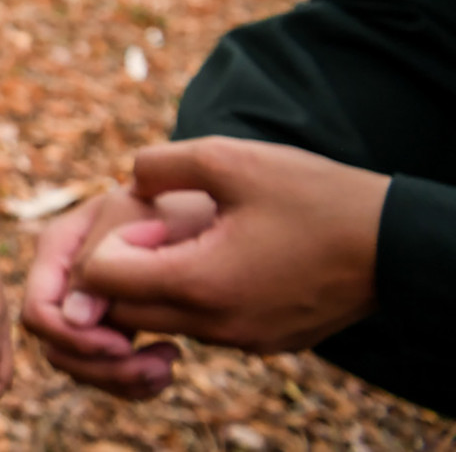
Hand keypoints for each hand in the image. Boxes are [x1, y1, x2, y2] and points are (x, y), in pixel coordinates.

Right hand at [21, 190, 178, 398]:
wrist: (221, 213)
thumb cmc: (179, 207)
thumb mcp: (137, 219)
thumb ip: (99, 262)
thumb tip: (75, 317)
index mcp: (59, 248)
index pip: (39, 311)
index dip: (73, 337)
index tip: (126, 344)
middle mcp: (67, 279)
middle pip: (56, 347)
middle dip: (102, 368)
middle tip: (156, 367)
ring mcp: (90, 305)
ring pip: (81, 366)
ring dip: (122, 378)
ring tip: (168, 367)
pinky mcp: (116, 324)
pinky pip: (109, 371)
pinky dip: (136, 381)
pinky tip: (170, 362)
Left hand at [83, 137, 387, 352]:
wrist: (397, 243)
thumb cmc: (314, 196)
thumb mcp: (230, 158)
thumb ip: (161, 163)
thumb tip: (128, 180)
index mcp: (199, 283)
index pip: (102, 278)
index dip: (112, 240)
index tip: (153, 215)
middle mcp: (216, 325)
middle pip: (125, 310)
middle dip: (124, 268)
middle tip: (161, 227)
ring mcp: (244, 340)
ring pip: (165, 321)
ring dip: (160, 283)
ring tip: (195, 238)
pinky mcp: (267, 341)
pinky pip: (207, 327)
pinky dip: (197, 298)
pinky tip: (229, 258)